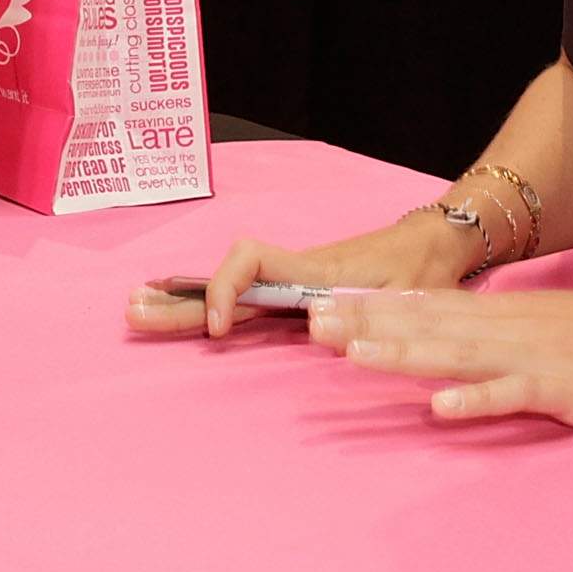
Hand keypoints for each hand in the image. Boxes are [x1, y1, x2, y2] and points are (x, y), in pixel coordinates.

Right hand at [126, 209, 480, 338]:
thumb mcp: (407, 294)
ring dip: (185, 301)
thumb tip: (316, 328)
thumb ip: (370, 312)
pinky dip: (210, 306)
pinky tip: (184, 312)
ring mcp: (294, 285)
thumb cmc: (424, 268)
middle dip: (179, 298)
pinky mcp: (300, 296)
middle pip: (224, 282)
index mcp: (314, 273)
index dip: (224, 289)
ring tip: (138, 309)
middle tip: (132, 310)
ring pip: (229, 292)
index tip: (219, 328)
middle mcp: (295, 276)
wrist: (439, 243)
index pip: (250, 263)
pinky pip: (246, 301)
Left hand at [305, 287, 572, 428]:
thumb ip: (500, 333)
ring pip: (457, 356)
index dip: (372, 308)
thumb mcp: (549, 326)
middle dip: (368, 326)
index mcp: (506, 315)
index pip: (426, 307)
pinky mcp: (562, 389)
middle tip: (312, 323)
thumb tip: (450, 340)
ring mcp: (534, 358)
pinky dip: (475, 401)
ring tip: (353, 354)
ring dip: (404, 354)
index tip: (321, 307)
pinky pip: (512, 396)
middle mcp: (510, 329)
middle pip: (427, 327)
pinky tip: (439, 408)